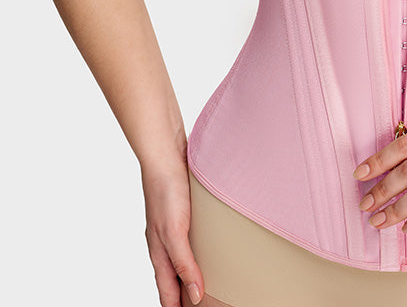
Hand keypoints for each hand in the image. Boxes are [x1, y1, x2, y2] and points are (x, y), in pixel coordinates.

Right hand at [141, 159, 204, 305]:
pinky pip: (189, 240)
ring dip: (190, 274)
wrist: (166, 154)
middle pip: (173, 280)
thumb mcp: (175, 231)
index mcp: (159, 253)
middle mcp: (164, 243)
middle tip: (201, 306)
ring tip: (206, 286)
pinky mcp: (182, 213)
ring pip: (181, 260)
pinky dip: (197, 251)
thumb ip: (184, 264)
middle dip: (184, 296)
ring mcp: (172, 228)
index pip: (167, 293)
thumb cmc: (166, 190)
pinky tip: (209, 248)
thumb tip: (195, 295)